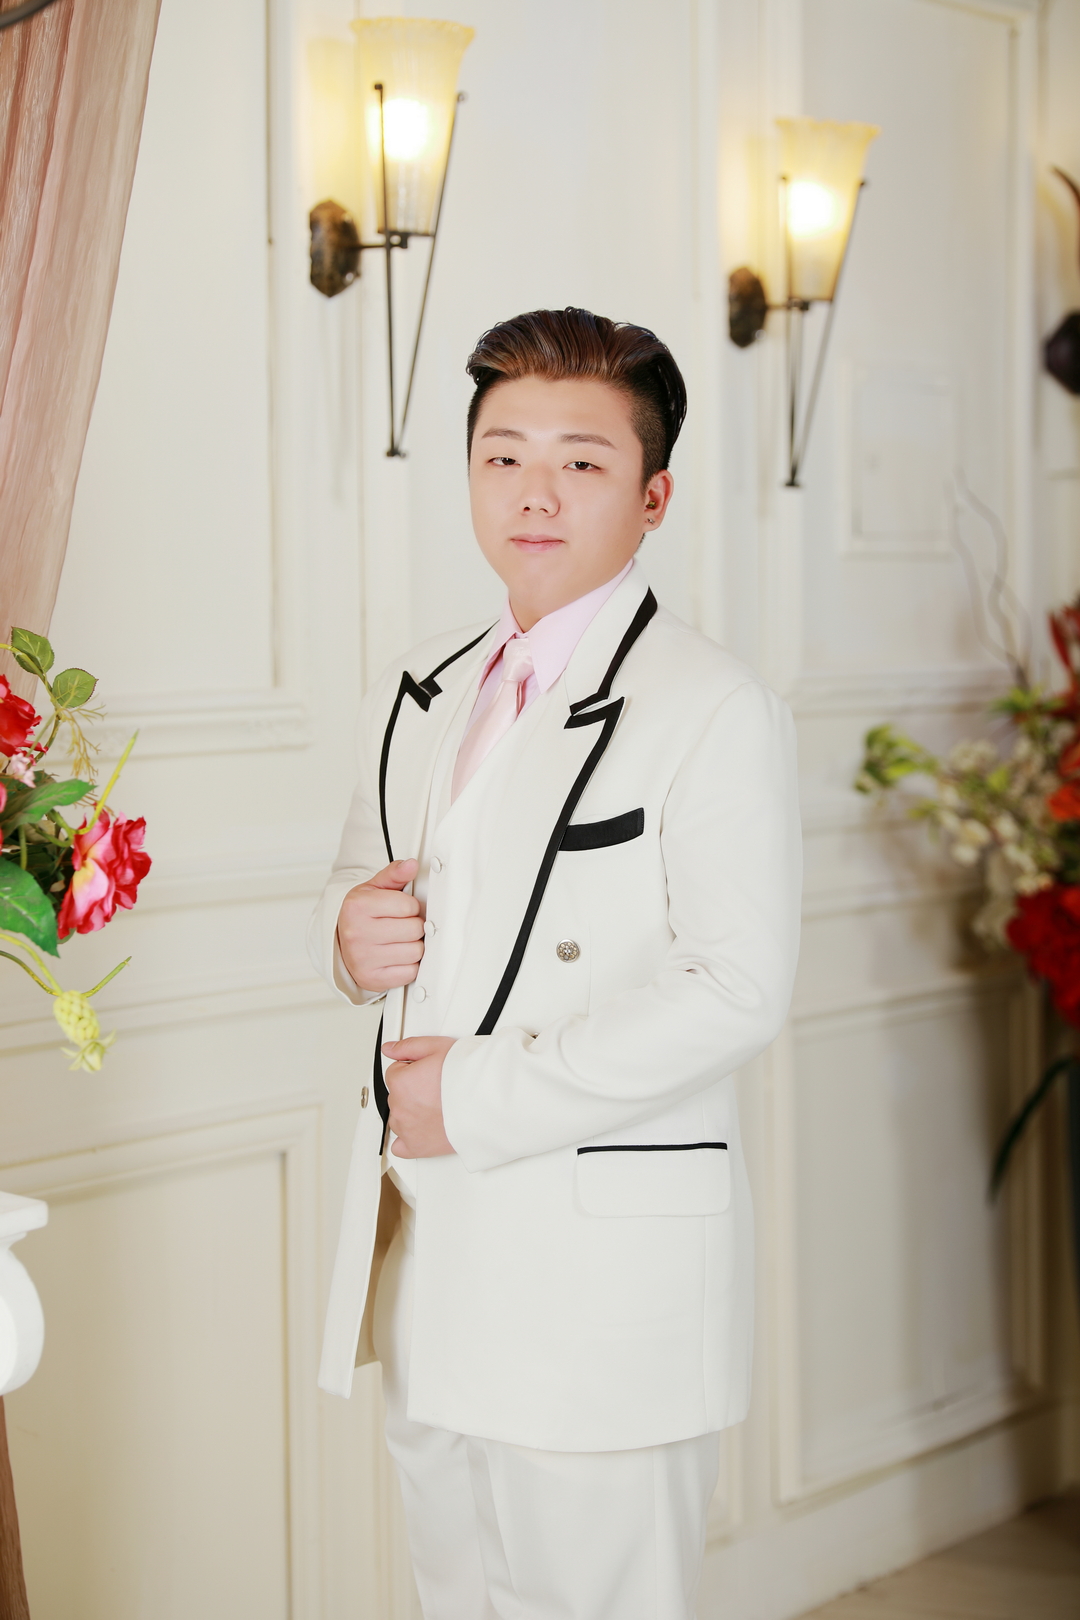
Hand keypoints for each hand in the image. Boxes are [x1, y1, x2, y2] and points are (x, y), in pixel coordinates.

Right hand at [338, 858, 422, 992]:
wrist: (340, 943)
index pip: (408, 905)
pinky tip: (397, 957)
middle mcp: (358, 933)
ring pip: (416, 952)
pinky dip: (409, 966)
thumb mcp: (373, 889)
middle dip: (413, 926)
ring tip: (399, 941)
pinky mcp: (373, 978)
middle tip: (402, 925)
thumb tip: (411, 865)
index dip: (411, 906)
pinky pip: (410, 972)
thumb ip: (394, 875)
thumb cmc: (360, 916)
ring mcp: (364, 958)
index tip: (402, 909)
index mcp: (358, 906)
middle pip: (414, 929)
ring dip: (413, 946)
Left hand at [383, 1036, 456, 1156]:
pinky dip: (408, 1139)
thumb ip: (408, 1047)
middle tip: (437, 1089)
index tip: (429, 1073)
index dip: (414, 1070)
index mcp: (401, 1082)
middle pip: (398, 1096)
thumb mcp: (437, 1047)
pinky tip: (422, 1130)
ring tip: (436, 1107)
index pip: (395, 1072)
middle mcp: (400, 1106)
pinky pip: (400, 1146)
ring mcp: (407, 1128)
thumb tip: (389, 1049)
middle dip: (413, 1092)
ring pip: (399, 1118)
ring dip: (412, 1113)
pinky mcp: (417, 1147)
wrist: (487, 1102)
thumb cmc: (467, 1076)